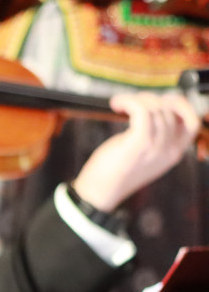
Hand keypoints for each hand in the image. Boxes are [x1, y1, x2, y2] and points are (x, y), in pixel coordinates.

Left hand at [72, 93, 200, 211]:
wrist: (99, 192)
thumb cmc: (116, 170)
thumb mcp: (144, 154)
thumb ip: (155, 137)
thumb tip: (155, 109)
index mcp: (174, 153)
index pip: (192, 122)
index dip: (180, 105)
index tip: (160, 100)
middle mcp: (170, 151)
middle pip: (170, 111)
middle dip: (150, 99)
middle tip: (131, 102)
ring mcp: (156, 148)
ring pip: (156, 109)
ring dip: (137, 99)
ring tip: (120, 104)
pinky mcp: (139, 144)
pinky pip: (142, 111)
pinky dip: (130, 102)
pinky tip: (117, 104)